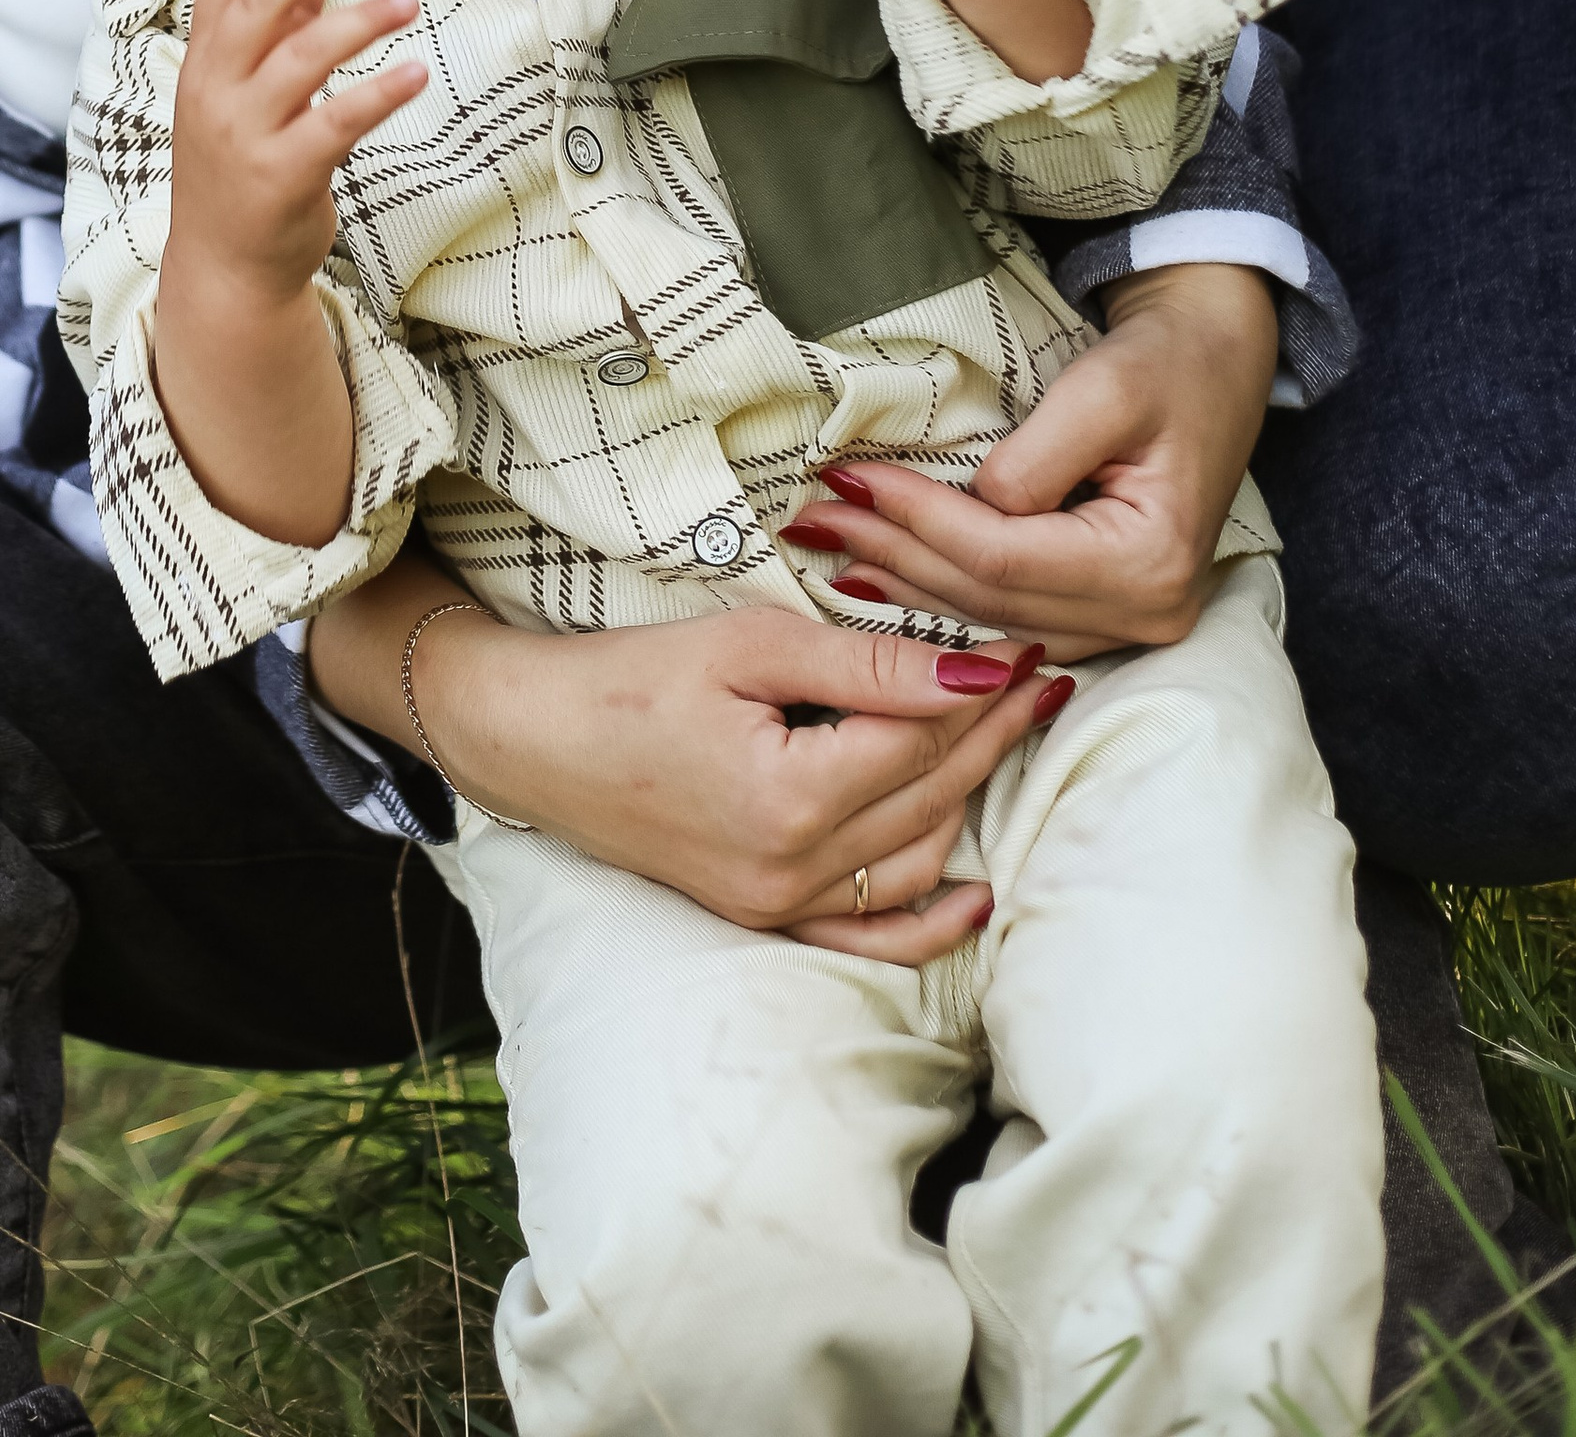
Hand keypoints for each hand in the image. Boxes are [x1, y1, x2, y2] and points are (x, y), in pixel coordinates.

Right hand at [168, 0, 425, 302]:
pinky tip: (414, 71)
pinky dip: (377, 95)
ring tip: (406, 1)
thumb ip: (274, 36)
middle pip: (257, 11)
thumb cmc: (240, 172)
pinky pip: (335, 124)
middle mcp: (216, 96)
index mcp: (202, 69)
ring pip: (300, 62)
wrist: (225, 270)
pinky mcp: (283, 176)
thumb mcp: (243, 97)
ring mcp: (246, 136)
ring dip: (356, 24)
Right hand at [309, 551, 1064, 963]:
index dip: (982, 689)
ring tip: (1014, 735)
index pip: (920, 739)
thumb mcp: (745, 646)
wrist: (530, 740)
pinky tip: (974, 893)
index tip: (1029, 644)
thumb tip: (968, 668)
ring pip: (910, 859)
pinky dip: (926, 919)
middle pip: (928, 798)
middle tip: (1045, 676)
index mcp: (790, 798)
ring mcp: (777, 904)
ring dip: (970, 798)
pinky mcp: (760, 915)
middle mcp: (792, 869)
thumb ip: (861, 666)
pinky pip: (864, 931)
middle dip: (993, 734)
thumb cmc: (628, 677)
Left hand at [778, 261, 1279, 657]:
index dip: (919, 521)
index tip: (848, 479)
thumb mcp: (1104, 390)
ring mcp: (1131, 624)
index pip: (1002, 557)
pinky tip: (886, 578)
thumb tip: (966, 505)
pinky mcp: (1110, 614)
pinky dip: (945, 596)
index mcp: (1151, 563)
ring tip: (831, 548)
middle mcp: (1146, 613)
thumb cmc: (1166, 365)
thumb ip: (1035, 459)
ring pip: (992, 617)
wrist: (1215, 361)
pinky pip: (1011, 615)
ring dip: (907, 583)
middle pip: (990, 598)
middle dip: (895, 554)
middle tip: (812, 518)